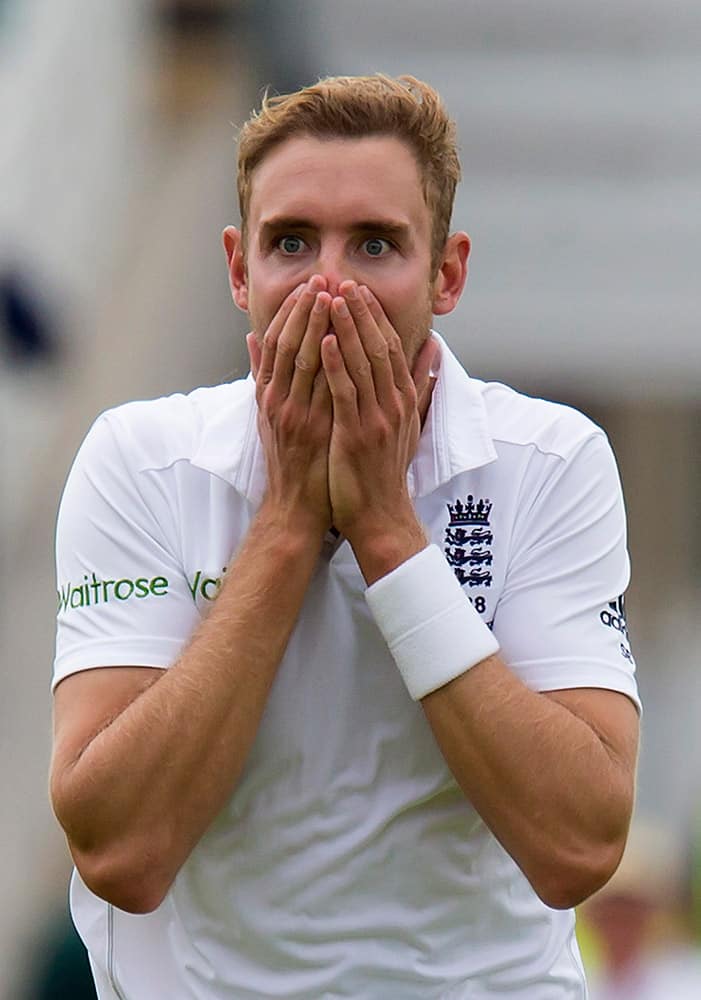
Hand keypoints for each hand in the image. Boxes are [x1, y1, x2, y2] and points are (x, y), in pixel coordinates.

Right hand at [248, 276, 332, 534]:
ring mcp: (292, 415)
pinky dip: (326, 362)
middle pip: (287, 344)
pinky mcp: (309, 430)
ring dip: (316, 326)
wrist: (294, 507)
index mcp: (268, 395)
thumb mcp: (267, 416)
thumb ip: (262, 376)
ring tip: (331, 295)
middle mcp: (276, 401)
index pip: (276, 342)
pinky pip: (318, 389)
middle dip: (304, 309)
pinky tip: (337, 339)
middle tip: (321, 277)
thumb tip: (252, 338)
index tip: (308, 285)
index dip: (290, 311)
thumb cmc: (288, 462)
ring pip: (301, 361)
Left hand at [321, 282, 435, 577]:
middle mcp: (394, 405)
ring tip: (332, 298)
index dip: (375, 317)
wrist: (381, 517)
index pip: (390, 348)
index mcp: (403, 401)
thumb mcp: (409, 425)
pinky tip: (324, 341)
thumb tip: (434, 352)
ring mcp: (377, 420)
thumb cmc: (385, 472)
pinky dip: (336, 365)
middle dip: (361, 313)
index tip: (360, 290)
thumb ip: (419, 387)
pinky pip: (346, 393)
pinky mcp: (356, 435)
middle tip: (344, 281)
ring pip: (362, 364)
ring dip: (346, 328)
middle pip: (378, 348)